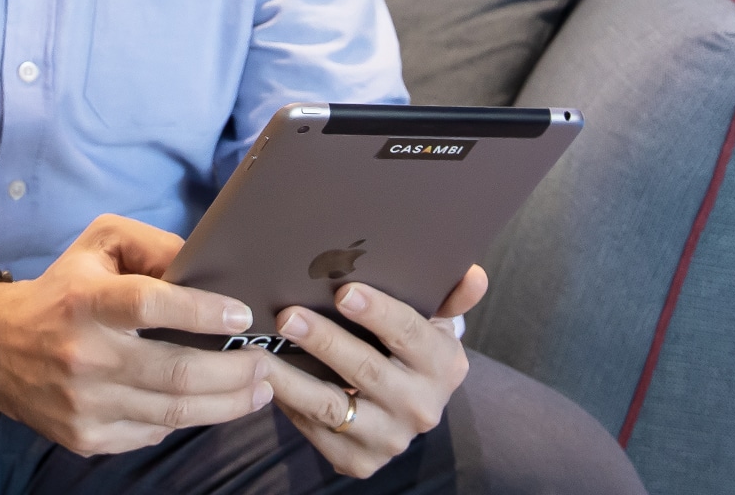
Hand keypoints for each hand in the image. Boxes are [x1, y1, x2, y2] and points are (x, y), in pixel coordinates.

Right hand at [0, 214, 274, 454]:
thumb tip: (204, 265)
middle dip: (235, 371)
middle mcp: (84, 356)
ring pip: (174, 411)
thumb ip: (153, 245)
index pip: (150, 306)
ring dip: (228, 403)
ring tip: (259, 389)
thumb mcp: (99, 245)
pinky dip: (187, 418)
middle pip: (176, 372)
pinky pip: (153, 431)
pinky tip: (211, 404)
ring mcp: (85, 404)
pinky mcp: (86, 436)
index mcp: (87, 302)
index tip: (241, 316)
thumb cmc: (61, 290)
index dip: (202, 311)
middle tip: (265, 361)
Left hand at [260, 264, 487, 479]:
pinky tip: (266, 379)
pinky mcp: (359, 461)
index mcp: (444, 366)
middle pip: (366, 370)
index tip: (344, 291)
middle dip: (324, 340)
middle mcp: (421, 407)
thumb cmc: (411, 347)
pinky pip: (316, 431)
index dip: (378, 311)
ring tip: (261, 352)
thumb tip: (473, 273)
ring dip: (293, 377)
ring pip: (333, 406)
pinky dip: (288, 404)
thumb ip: (451, 296)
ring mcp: (390, 439)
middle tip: (288, 315)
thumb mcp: (435, 321)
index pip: (409, 333)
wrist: (407, 405)